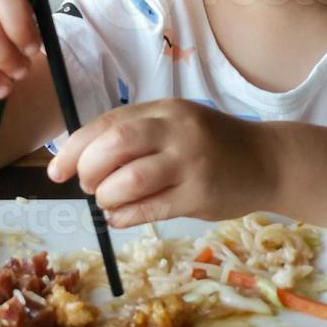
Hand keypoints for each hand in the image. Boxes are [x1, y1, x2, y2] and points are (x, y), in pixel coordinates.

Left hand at [45, 100, 280, 227]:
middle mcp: (176, 130)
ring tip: (108, 202)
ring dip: (107, 197)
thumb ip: (137, 134)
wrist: (268, 160)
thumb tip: (81, 158)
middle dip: (89, 170)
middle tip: (88, 186)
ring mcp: (190, 163)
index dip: (76, 148)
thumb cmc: (213, 144)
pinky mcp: (200, 195)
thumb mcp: (176, 124)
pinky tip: (121, 217)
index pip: (108, 124)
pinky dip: (125, 216)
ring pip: (130, 181)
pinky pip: (150, 209)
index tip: (58, 170)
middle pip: (115, 146)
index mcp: (165, 110)